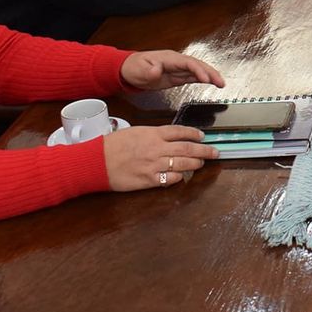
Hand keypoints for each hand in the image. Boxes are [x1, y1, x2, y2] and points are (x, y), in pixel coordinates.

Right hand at [102, 124, 218, 191]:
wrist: (97, 161)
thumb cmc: (112, 146)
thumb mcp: (134, 132)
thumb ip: (152, 135)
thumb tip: (168, 138)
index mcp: (152, 133)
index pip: (180, 131)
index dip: (194, 134)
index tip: (202, 136)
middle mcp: (156, 148)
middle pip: (187, 148)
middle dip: (204, 150)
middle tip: (214, 152)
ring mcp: (154, 165)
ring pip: (183, 163)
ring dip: (195, 163)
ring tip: (202, 163)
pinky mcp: (149, 180)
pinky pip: (170, 178)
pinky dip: (179, 176)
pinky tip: (182, 175)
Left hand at [121, 50, 224, 90]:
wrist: (128, 70)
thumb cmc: (133, 67)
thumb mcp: (139, 70)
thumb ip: (149, 71)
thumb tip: (158, 70)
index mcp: (169, 58)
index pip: (188, 63)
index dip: (199, 70)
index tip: (206, 79)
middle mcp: (176, 61)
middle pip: (197, 65)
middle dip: (210, 72)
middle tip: (221, 82)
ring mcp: (177, 68)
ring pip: (198, 70)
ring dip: (210, 76)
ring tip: (221, 84)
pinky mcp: (176, 75)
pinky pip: (193, 76)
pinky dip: (203, 79)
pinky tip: (211, 82)